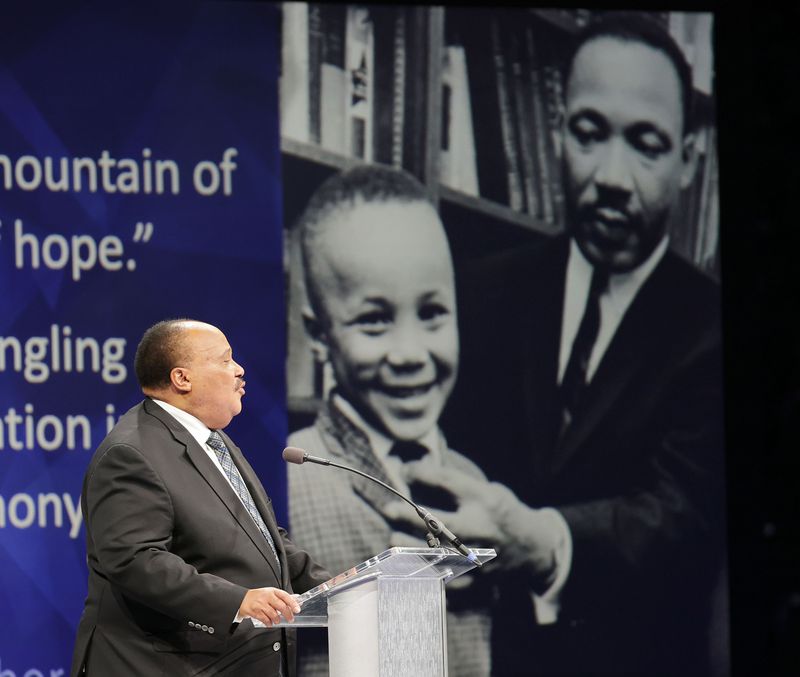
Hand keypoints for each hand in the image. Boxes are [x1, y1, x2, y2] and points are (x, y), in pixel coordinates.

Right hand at [239, 587, 301, 625]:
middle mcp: (267, 596)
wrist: (242, 599)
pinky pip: (265, 619)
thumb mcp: (270, 593)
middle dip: (287, 614)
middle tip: (290, 619)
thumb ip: (282, 598)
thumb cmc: (259, 596)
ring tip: (278, 621)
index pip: (285, 596)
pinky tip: (270, 623)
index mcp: (272, 591)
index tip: (297, 609)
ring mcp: (260, 604)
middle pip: (281, 606)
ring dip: (277, 620)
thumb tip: (296, 601)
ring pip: (273, 614)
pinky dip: (269, 623)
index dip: (292, 603)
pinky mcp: (254, 611)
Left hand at [383, 465, 563, 582]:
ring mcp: (479, 556)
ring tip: (392, 539)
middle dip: (409, 516)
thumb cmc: (501, 511)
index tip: (405, 470)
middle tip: (388, 509)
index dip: (423, 473)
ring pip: (438, 555)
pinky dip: (424, 575)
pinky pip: (446, 582)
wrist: (533, 547)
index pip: (448, 481)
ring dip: (410, 548)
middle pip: (440, 522)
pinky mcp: (477, 580)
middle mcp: (482, 527)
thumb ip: (456, 485)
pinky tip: (407, 569)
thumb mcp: (487, 489)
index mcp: (485, 500)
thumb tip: (415, 473)